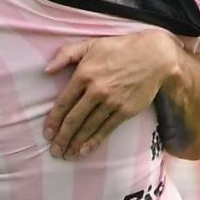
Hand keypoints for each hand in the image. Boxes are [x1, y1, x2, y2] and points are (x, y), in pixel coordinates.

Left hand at [43, 32, 181, 157]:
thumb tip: (46, 70)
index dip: (53, 120)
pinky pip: (106, 130)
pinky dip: (94, 142)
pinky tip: (85, 151)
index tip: (47, 133)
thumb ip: (66, 54)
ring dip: (76, 143)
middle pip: (74, 119)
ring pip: (89, 127)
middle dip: (62, 137)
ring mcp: (112, 102)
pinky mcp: (125, 111)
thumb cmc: (119, 49)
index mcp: (84, 74)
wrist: (153, 56)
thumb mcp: (90, 44)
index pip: (64, 102)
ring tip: (66, 154)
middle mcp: (96, 90)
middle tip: (54, 151)